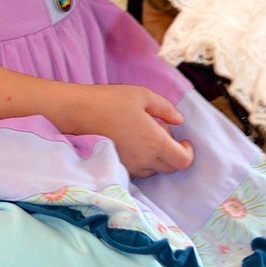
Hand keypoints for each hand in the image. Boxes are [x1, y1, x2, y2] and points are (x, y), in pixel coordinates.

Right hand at [74, 84, 193, 178]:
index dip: (188, 153)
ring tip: (144, 136)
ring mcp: (130, 167)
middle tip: (160, 132)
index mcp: (154, 142)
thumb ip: (166, 108)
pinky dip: (142, 161)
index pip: (183, 161)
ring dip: (157, 157)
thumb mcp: (143, 95)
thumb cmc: (110, 101)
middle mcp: (144, 160)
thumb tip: (180, 121)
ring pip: (154, 170)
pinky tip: (131, 143)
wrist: (77, 113)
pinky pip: (138, 171)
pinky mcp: (118, 168)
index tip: (184, 141)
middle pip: (170, 168)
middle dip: (173, 152)